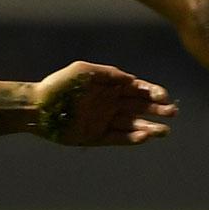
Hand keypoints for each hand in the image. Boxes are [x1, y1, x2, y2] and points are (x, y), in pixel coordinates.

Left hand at [31, 62, 177, 145]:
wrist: (36, 108)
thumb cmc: (58, 86)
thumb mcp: (83, 70)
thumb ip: (108, 73)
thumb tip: (132, 79)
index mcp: (111, 87)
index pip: (139, 90)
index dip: (154, 93)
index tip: (164, 97)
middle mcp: (111, 104)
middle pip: (141, 108)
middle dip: (158, 110)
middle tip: (172, 113)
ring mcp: (105, 121)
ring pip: (134, 125)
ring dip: (150, 127)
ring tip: (165, 131)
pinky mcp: (96, 137)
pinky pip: (119, 139)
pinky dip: (132, 139)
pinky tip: (145, 137)